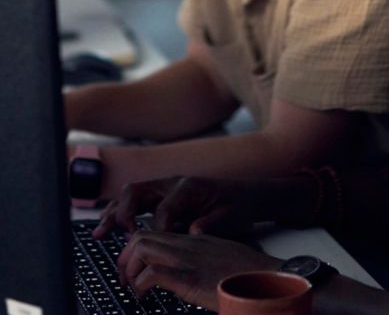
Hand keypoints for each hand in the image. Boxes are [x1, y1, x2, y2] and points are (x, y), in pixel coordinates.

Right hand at [94, 176, 265, 237]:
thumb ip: (209, 223)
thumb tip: (191, 231)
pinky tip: (110, 228)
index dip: (157, 229)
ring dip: (114, 212)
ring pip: (131, 194)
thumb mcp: (229, 215)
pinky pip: (136, 201)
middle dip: (124, 213)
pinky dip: (121, 213)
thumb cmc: (237, 205)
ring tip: (99, 233)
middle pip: (138, 192)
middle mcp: (173, 183)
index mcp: (189, 187)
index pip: (164, 208)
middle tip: (117, 235)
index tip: (152, 248)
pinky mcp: (162, 195)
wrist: (245, 192)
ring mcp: (165, 187)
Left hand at [117, 230, 277, 308]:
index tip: (133, 267)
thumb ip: (202, 257)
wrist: (266, 279)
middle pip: (142, 235)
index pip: (156, 232)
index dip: (137, 249)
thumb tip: (188, 273)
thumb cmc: (248, 274)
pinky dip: (140, 285)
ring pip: (141, 247)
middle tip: (125, 279)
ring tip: (131, 287)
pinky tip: (143, 297)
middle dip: (124, 257)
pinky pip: (152, 273)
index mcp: (195, 239)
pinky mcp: (189, 277)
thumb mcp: (220, 259)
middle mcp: (187, 243)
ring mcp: (187, 258)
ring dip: (129, 268)